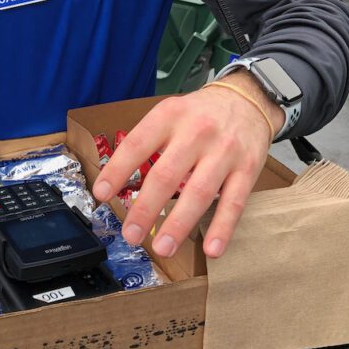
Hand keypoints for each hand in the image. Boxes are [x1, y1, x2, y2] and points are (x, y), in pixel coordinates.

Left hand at [92, 72, 281, 259]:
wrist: (247, 99)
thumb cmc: (200, 114)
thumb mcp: (170, 114)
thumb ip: (147, 143)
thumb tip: (116, 182)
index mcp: (169, 116)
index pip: (137, 144)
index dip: (117, 171)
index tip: (101, 195)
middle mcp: (196, 132)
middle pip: (166, 174)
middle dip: (146, 208)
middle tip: (130, 234)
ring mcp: (224, 151)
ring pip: (199, 192)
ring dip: (179, 224)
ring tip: (163, 247)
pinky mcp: (247, 169)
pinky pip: (234, 202)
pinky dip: (222, 228)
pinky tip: (211, 249)